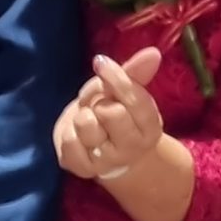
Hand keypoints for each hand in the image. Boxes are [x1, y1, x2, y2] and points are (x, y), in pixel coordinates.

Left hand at [56, 47, 164, 180]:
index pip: (135, 99)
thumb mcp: (125, 92)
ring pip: (87, 125)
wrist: (101, 151)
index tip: (101, 63)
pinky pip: (69, 142)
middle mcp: (132, 147)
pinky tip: (76, 134)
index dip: (116, 77)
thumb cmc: (115, 113)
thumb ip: (136, 73)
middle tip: (97, 103)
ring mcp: (107, 161)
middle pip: (111, 112)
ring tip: (88, 120)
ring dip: (83, 116)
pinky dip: (68, 133)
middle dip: (99, 101)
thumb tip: (153, 52)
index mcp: (150, 127)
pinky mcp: (83, 168)